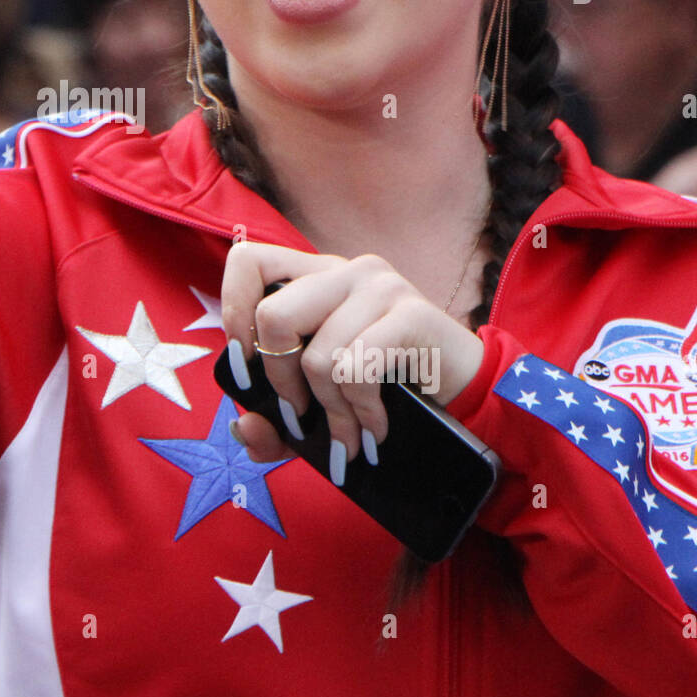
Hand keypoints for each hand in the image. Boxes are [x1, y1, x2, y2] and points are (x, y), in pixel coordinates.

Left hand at [220, 241, 485, 472]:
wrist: (463, 389)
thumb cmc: (381, 389)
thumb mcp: (318, 406)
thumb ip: (274, 423)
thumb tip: (243, 427)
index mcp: (310, 277)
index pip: (248, 261)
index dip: (233, 312)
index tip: (247, 363)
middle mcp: (340, 270)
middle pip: (272, 315)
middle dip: (280, 381)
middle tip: (300, 415)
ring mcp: (377, 285)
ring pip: (317, 354)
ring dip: (330, 411)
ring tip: (348, 435)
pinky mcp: (410, 311)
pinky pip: (358, 368)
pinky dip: (360, 411)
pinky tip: (375, 426)